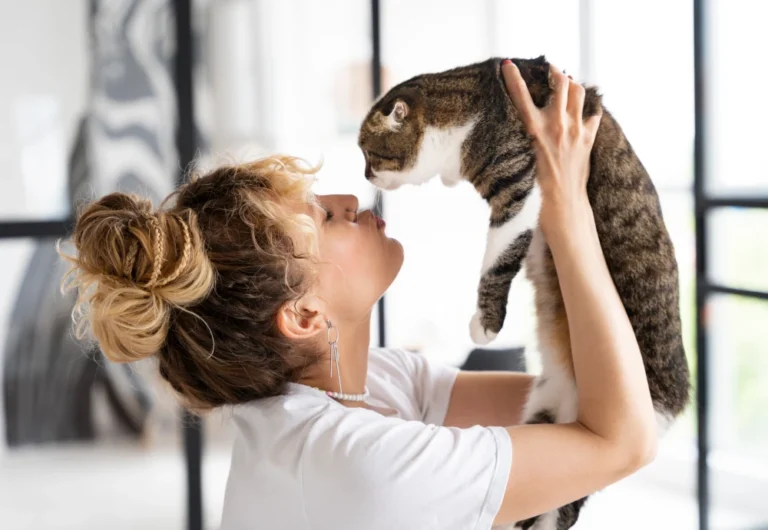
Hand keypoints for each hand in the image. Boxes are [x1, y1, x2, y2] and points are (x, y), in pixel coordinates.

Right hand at [501, 60, 601, 239]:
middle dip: (556, 72)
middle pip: (562, 83)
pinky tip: (583, 114)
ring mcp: (575, 130)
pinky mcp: (587, 140)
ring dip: (572, 85)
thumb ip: (524, 137)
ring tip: (567, 85)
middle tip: (551, 70)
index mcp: (534, 130)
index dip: (513, 77)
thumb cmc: (536, 189)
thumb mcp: (522, 158)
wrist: (562, 206)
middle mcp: (556, 125)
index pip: (521, 95)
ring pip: (579, 92)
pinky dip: (588, 111)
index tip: (507, 64)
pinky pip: (592, 115)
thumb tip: (520, 127)